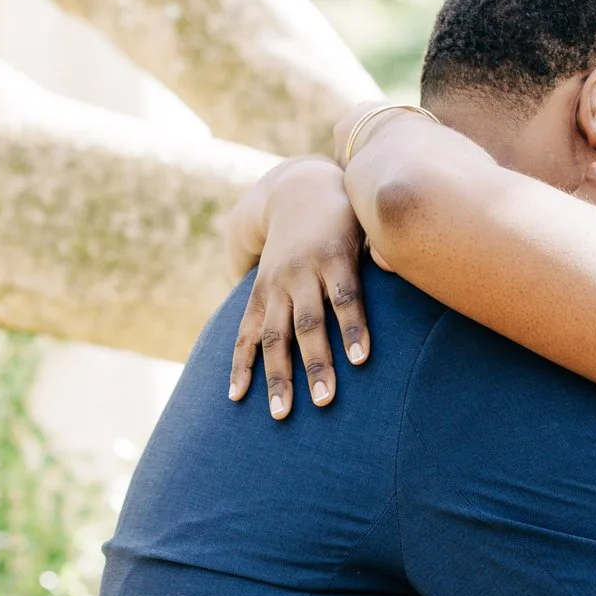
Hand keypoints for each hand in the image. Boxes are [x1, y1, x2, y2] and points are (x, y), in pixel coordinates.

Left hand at [227, 158, 368, 418]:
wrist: (308, 179)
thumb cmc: (298, 233)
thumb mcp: (282, 266)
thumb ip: (281, 300)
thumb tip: (288, 335)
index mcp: (266, 288)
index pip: (247, 333)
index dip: (241, 365)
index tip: (235, 399)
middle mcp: (281, 283)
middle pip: (275, 338)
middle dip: (279, 378)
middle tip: (281, 416)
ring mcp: (308, 270)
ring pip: (309, 325)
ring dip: (316, 363)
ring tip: (326, 400)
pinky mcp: (338, 257)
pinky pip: (346, 299)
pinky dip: (352, 329)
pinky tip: (360, 359)